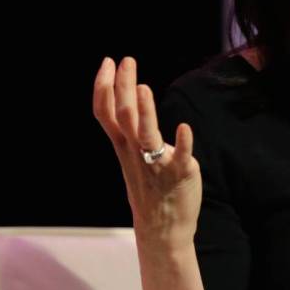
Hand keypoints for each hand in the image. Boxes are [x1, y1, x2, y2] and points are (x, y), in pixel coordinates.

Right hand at [91, 56, 203, 248]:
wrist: (162, 229)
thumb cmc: (149, 186)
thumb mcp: (132, 155)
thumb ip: (131, 128)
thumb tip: (131, 94)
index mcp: (123, 147)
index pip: (105, 113)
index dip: (103, 87)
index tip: (107, 62)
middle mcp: (135, 153)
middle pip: (123, 117)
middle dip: (122, 88)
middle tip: (126, 61)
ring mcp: (156, 164)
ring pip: (146, 136)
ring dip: (144, 113)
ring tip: (143, 89)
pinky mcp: (179, 174)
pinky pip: (179, 158)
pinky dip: (182, 143)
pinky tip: (186, 128)